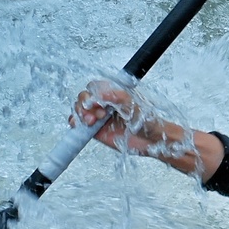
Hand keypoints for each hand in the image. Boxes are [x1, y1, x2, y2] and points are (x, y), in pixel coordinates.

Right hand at [73, 81, 196, 167]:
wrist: (152, 141)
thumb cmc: (149, 121)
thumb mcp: (134, 105)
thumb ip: (119, 97)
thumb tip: (102, 92)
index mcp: (114, 93)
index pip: (94, 87)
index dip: (92, 94)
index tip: (97, 103)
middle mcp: (105, 103)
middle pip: (84, 97)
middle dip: (85, 105)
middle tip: (97, 115)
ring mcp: (99, 116)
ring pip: (79, 110)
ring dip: (80, 114)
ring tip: (92, 122)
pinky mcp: (96, 130)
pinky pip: (80, 125)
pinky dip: (76, 124)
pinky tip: (82, 126)